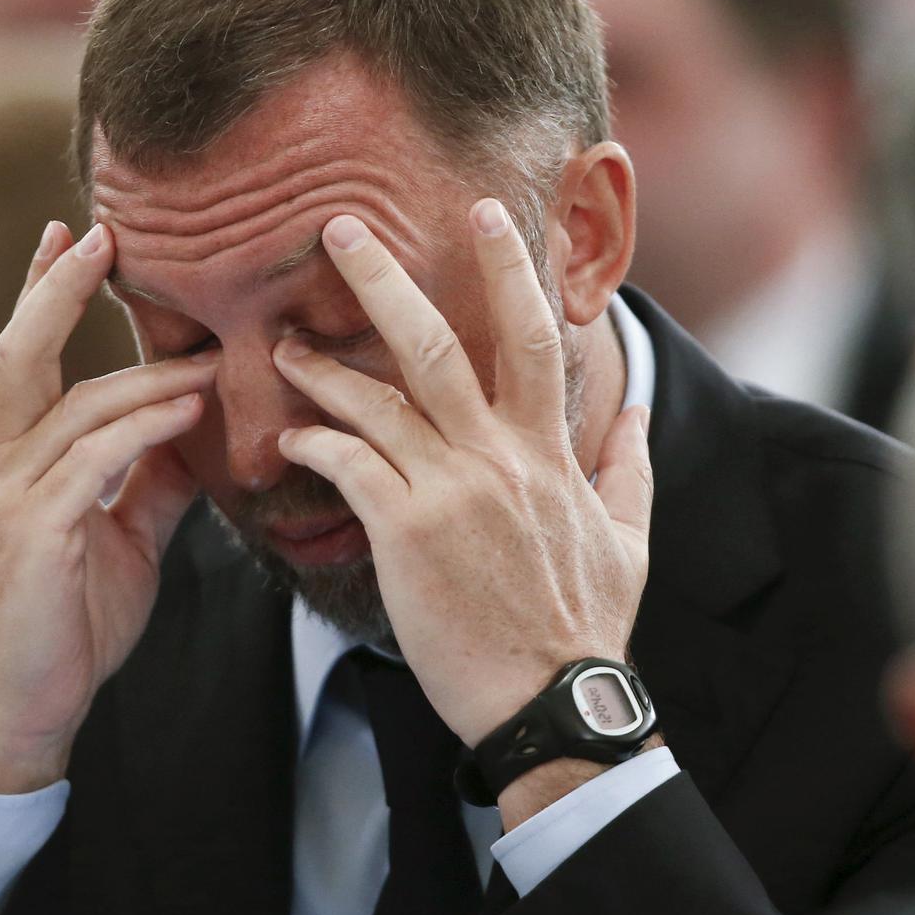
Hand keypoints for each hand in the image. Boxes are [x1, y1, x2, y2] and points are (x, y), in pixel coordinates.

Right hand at [0, 221, 215, 792]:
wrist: (20, 713)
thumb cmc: (64, 628)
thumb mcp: (120, 541)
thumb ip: (147, 481)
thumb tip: (190, 429)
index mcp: (13, 464)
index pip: (25, 360)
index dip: (44, 294)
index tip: (72, 237)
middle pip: (21, 356)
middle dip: (58, 291)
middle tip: (100, 234)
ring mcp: (7, 501)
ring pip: (74, 409)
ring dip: (145, 376)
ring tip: (208, 353)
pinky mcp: (32, 538)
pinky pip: (91, 465)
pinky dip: (142, 430)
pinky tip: (188, 410)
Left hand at [272, 199, 653, 812]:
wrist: (550, 701)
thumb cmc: (586, 625)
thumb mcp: (629, 538)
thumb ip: (627, 466)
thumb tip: (633, 413)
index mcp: (548, 451)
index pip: (531, 337)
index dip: (508, 269)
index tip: (482, 213)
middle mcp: (497, 457)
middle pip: (435, 344)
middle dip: (383, 278)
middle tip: (339, 227)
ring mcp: (449, 492)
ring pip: (375, 403)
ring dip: (321, 367)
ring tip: (281, 343)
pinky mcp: (406, 533)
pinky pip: (347, 466)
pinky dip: (314, 441)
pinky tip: (291, 435)